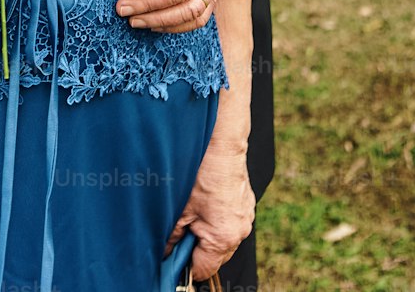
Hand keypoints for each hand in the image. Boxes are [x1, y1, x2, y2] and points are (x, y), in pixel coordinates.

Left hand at [165, 146, 254, 280]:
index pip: (204, 269)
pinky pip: (232, 225)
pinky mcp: (247, 207)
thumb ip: (173, 237)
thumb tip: (166, 252)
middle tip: (184, 229)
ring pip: (225, 242)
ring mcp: (246, 220)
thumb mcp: (181, 208)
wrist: (222, 145)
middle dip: (198, 249)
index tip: (175, 255)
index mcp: (223, 238)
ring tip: (197, 213)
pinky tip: (209, 205)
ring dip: (210, 235)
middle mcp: (240, 233)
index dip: (186, 264)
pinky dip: (220, 222)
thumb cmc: (203, 173)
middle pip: (216, 258)